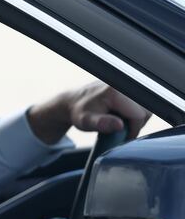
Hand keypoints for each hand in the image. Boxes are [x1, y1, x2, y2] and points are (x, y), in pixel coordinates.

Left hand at [27, 81, 151, 144]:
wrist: (73, 101)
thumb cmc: (79, 112)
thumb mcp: (86, 121)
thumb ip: (102, 123)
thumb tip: (119, 125)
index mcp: (115, 92)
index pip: (140, 115)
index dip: (133, 129)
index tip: (122, 135)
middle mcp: (123, 84)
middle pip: (146, 111)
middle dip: (136, 123)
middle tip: (120, 127)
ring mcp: (126, 84)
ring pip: (146, 108)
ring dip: (136, 118)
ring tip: (119, 120)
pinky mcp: (127, 86)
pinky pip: (141, 103)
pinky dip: (135, 112)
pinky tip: (121, 113)